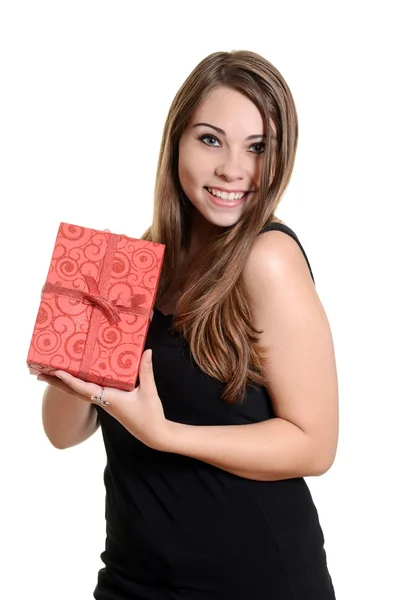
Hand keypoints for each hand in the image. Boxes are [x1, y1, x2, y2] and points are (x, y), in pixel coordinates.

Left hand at [38, 349, 169, 450]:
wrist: (153, 433)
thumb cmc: (149, 415)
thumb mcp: (149, 391)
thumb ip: (146, 371)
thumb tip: (147, 351)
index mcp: (108, 399)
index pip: (84, 389)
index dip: (70, 380)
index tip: (56, 372)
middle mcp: (103, 400)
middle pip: (74, 392)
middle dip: (57, 383)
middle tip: (39, 374)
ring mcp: (105, 402)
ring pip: (80, 392)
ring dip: (65, 384)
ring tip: (51, 374)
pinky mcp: (110, 401)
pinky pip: (89, 392)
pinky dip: (79, 384)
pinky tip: (77, 378)